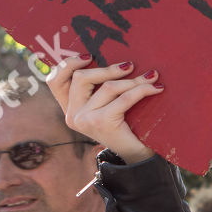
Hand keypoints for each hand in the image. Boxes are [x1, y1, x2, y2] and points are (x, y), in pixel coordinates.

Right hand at [46, 56, 160, 163]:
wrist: (136, 155)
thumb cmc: (124, 125)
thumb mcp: (107, 106)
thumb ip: (99, 89)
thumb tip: (114, 60)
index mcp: (69, 109)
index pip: (55, 81)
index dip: (68, 64)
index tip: (89, 55)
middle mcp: (73, 115)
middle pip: (81, 78)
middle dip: (109, 69)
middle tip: (130, 65)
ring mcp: (85, 120)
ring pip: (108, 87)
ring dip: (133, 80)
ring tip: (151, 77)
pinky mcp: (102, 123)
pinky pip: (124, 98)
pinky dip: (142, 90)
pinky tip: (156, 88)